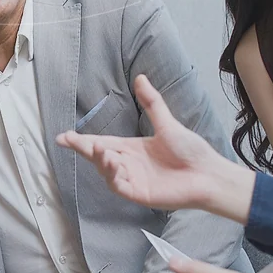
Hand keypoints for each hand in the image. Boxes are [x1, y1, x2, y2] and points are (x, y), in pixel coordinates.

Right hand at [56, 74, 255, 222]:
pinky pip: (119, 186)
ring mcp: (133, 180)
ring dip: (100, 160)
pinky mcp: (139, 194)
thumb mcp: (167, 123)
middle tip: (67, 140)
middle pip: (98, 156)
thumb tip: (139, 77)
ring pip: (106, 171)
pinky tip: (114, 163)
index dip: (83, 140)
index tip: (64, 135)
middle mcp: (128, 165)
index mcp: (131, 149)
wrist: (209, 173)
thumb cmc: (191, 151)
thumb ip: (151, 103)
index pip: (101, 142)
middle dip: (82, 149)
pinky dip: (113, 176)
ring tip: (100, 148)